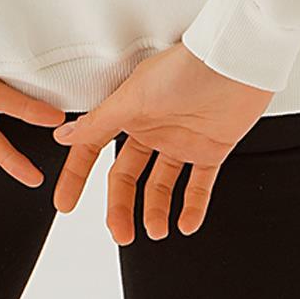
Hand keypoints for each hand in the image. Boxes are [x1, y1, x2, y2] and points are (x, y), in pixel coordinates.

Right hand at [51, 41, 273, 241]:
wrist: (234, 65)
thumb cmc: (186, 68)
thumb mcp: (133, 96)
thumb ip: (99, 121)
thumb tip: (65, 135)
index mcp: (129, 111)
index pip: (95, 148)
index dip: (78, 175)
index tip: (65, 202)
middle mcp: (153, 127)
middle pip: (128, 176)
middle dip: (121, 207)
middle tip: (120, 232)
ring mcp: (181, 140)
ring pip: (161, 185)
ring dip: (156, 211)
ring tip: (156, 230)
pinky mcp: (210, 149)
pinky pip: (199, 186)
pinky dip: (193, 208)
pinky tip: (186, 223)